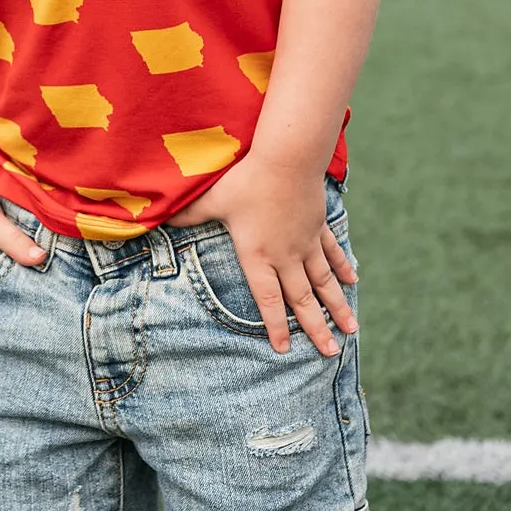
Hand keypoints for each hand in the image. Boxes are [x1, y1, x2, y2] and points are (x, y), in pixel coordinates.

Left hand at [191, 155, 356, 356]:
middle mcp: (286, 256)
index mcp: (257, 256)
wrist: (287, 158)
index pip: (267, 300)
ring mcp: (306, 243)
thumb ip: (188, 215)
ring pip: (324, 282)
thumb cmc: (247, 180)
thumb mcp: (213, 200)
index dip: (274, 327)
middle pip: (302, 299)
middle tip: (329, 352)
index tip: (283, 350)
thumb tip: (158, 220)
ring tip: (351, 330)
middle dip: (316, 328)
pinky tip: (352, 283)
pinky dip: (343, 269)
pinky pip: (332, 254)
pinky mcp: (318, 227)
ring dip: (336, 307)